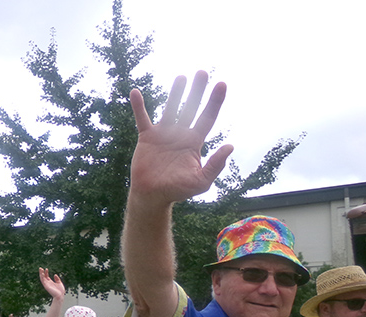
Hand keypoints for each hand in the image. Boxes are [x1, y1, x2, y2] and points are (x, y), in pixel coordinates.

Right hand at [39, 268, 64, 301]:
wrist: (60, 296)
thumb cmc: (60, 291)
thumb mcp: (59, 283)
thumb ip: (57, 279)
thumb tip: (55, 275)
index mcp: (50, 282)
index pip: (47, 276)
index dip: (46, 272)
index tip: (46, 269)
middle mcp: (47, 283)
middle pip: (43, 277)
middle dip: (42, 272)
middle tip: (40, 268)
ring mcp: (46, 284)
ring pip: (42, 278)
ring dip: (41, 273)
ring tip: (40, 269)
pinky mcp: (46, 286)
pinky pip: (43, 280)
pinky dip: (42, 277)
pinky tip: (42, 273)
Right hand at [129, 70, 232, 205]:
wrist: (153, 196)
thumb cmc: (178, 190)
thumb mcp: (201, 181)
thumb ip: (215, 165)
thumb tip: (230, 146)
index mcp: (194, 142)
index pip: (207, 117)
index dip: (215, 102)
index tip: (221, 84)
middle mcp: (180, 134)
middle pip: (190, 108)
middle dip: (197, 91)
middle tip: (202, 72)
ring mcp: (163, 134)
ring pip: (170, 109)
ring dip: (175, 93)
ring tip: (181, 77)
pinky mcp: (146, 137)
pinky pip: (142, 118)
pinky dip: (139, 106)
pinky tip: (136, 92)